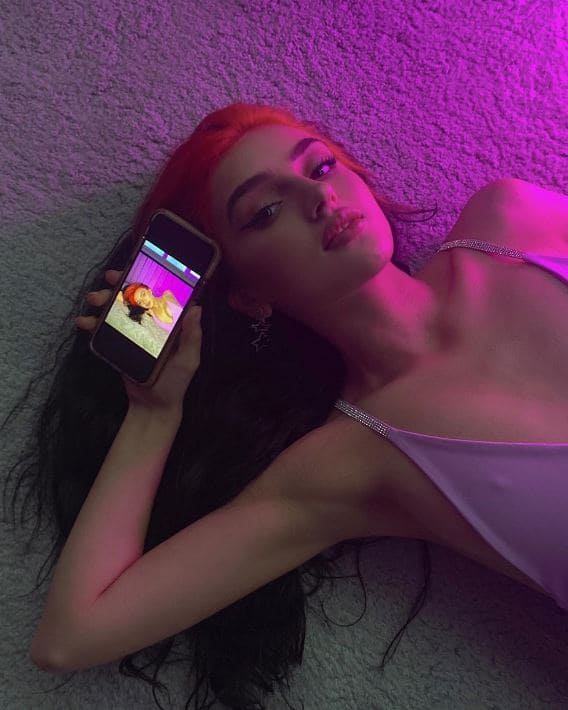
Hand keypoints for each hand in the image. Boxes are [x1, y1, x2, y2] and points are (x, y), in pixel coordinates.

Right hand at [76, 270, 202, 414]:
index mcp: (169, 322)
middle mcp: (151, 322)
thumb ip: (192, 337)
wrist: (152, 406)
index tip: (136, 266)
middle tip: (109, 279)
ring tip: (92, 301)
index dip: (148, 277)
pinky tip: (83, 322)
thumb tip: (196, 308)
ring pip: (116, 308)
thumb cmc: (175, 382)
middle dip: (119, 284)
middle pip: (134, 296)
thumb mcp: (188, 360)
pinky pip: (104, 328)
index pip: (159, 293)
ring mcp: (133, 331)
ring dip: (102, 299)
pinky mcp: (118, 343)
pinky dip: (91, 323)